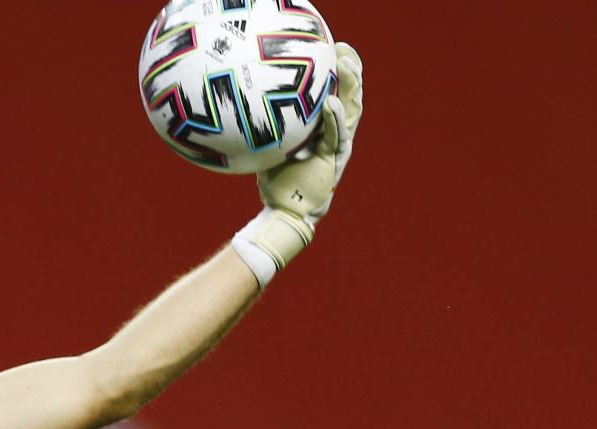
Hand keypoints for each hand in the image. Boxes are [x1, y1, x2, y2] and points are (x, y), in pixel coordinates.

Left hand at [233, 42, 364, 285]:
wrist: (284, 213)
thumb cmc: (277, 180)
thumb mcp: (274, 146)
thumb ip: (272, 125)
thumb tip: (245, 104)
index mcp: (325, 130)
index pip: (337, 94)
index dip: (339, 71)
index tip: (333, 47)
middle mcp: (336, 136)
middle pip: (350, 97)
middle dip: (350, 71)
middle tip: (343, 47)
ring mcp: (338, 149)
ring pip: (351, 112)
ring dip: (349, 87)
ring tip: (344, 65)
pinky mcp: (334, 163)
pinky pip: (337, 137)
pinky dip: (335, 119)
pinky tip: (331, 102)